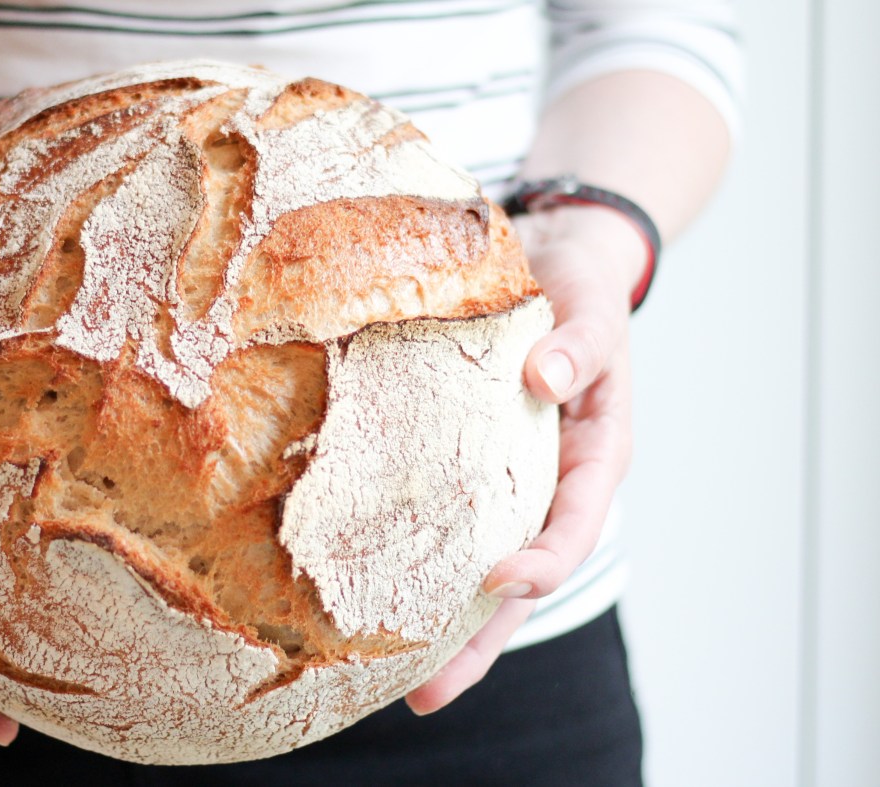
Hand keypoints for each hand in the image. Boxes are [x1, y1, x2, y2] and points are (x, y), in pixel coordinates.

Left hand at [406, 207, 637, 714]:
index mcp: (592, 454)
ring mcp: (500, 479)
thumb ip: (579, 341)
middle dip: (477, 639)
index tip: (504, 579)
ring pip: (470, 563)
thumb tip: (546, 376)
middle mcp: (545, 481)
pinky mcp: (457, 464)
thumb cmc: (580, 285)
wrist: (549, 255)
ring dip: (436, 621)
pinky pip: (433, 518)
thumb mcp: (592, 304)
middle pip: (516, 578)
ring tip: (387, 681)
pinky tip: (357, 592)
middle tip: (427, 694)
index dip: (545, 559)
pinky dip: (405, 557)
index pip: (573, 522)